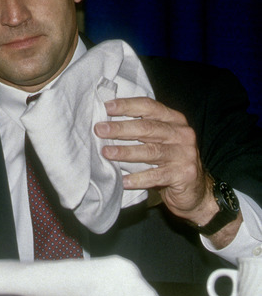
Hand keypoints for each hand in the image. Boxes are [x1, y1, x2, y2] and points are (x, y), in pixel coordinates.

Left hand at [93, 97, 214, 222]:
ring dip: (125, 151)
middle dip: (121, 128)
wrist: (195, 190)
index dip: (127, 105)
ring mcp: (184, 154)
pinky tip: (123, 180)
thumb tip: (105, 123)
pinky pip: (156, 176)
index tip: (106, 107)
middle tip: (100, 130)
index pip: (149, 106)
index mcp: (174, 120)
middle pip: (147, 128)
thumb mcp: (159, 139)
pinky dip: (138, 178)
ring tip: (106, 152)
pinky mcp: (184, 174)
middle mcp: (181, 134)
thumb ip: (141, 129)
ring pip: (151, 151)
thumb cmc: (169, 160)